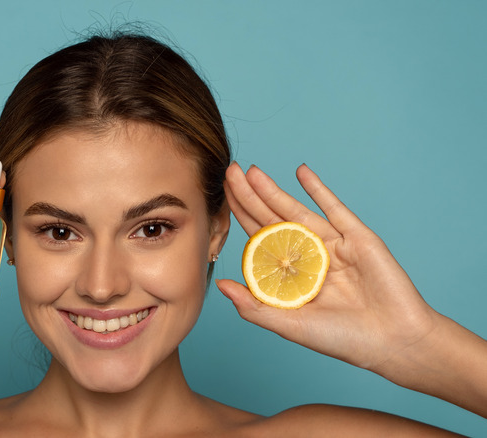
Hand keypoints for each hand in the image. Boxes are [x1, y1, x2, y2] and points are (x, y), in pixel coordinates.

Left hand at [217, 163, 438, 372]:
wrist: (394, 340)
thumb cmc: (342, 339)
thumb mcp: (290, 325)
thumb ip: (254, 307)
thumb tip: (221, 285)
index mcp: (290, 276)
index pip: (258, 239)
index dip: (240, 217)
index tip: (221, 196)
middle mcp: (307, 256)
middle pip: (272, 219)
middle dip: (250, 196)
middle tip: (229, 171)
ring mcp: (332, 244)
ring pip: (296, 210)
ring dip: (273, 190)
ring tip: (251, 171)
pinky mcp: (357, 237)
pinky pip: (334, 208)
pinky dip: (318, 189)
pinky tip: (301, 172)